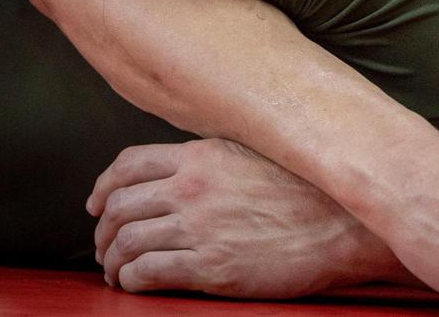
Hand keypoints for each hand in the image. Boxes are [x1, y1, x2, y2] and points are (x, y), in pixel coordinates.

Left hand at [88, 139, 409, 297]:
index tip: (97, 202)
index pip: (129, 164)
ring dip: (112, 259)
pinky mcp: (211, 268)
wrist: (341, 223)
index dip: (104, 185)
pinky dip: (131, 280)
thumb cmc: (304, 189)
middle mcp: (193, 187)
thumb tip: (181, 169)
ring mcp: (200, 228)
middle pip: (119, 205)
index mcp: (202, 155)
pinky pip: (148, 273)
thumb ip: (212, 159)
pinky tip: (134, 283)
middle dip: (103, 229)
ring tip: (116, 270)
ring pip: (127, 242)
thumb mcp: (253, 154)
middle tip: (105, 244)